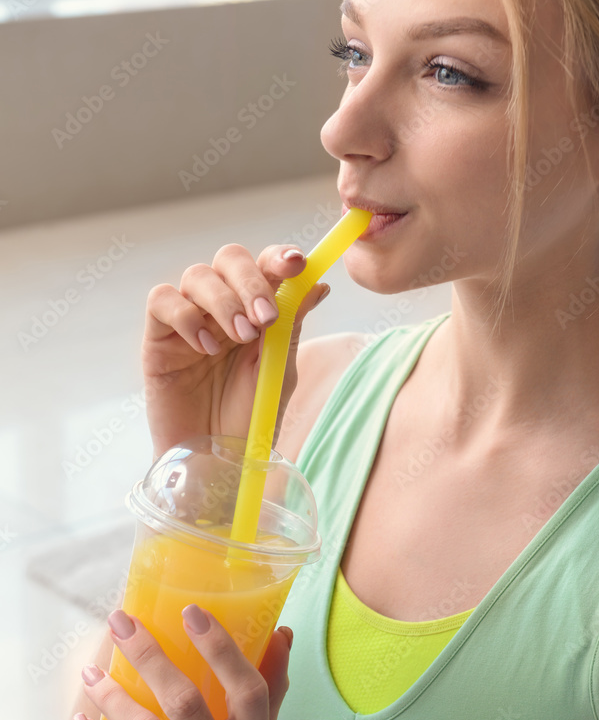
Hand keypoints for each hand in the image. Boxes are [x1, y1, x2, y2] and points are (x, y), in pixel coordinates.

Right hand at [143, 243, 329, 458]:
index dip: (279, 257)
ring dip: (224, 301)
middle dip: (251, 280)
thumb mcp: (280, 371)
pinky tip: (204, 348)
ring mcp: (188, 320)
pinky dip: (186, 316)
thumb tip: (318, 284)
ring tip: (240, 338)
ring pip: (198, 275)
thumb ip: (292, 325)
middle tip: (265, 317)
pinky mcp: (158, 339)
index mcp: (256, 310)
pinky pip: (163, 300)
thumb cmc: (249, 420)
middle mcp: (222, 308)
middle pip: (229, 259)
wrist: (215, 462)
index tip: (297, 263)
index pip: (265, 266)